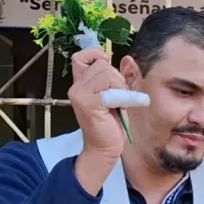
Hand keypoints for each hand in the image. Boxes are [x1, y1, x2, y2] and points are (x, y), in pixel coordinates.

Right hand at [67, 48, 128, 193]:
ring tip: (117, 103)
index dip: (96, 55)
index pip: (81, 56)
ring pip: (106, 72)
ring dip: (119, 87)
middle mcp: (76, 87)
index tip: (108, 69)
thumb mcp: (114, 95)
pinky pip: (109, 88)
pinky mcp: (88, 103)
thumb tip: (127, 60)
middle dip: (117, 78)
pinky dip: (121, 96)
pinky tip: (119, 108)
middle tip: (118, 97)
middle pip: (101, 64)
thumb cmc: (111, 123)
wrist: (104, 148)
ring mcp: (79, 94)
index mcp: (80, 84)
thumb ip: (114, 78)